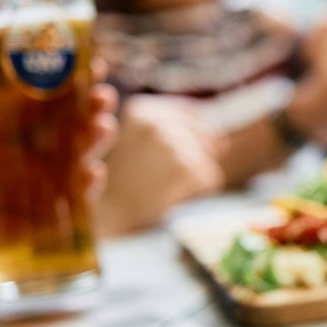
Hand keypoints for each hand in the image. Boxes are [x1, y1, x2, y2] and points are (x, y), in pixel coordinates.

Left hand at [0, 75, 116, 323]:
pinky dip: (88, 186)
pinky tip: (93, 176)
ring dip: (95, 142)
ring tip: (104, 129)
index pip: (34, 99)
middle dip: (90, 108)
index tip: (89, 62)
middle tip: (104, 97)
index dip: (63, 80)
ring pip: (77, 156)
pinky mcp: (47, 217)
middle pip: (65, 125)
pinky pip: (75, 198)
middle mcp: (21, 156)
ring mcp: (37, 186)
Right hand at [96, 95, 224, 234]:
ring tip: (167, 187)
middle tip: (171, 177)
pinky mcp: (183, 168)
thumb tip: (222, 140)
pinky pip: (211, 178)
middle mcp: (156, 122)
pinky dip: (200, 190)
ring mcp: (170, 144)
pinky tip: (174, 196)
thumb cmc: (120, 184)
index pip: (192, 114)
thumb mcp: (134, 142)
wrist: (105, 216)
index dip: (200, 134)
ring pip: (209, 158)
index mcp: (142, 110)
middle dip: (199, 157)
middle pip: (205, 136)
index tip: (197, 152)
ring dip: (197, 176)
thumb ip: (168, 130)